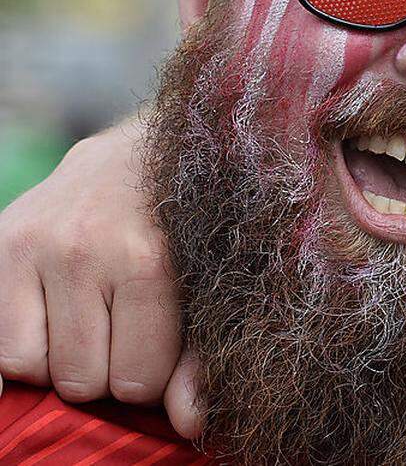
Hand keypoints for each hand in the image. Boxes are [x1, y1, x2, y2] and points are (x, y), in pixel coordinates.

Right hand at [0, 118, 199, 435]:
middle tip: (125, 330)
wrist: (151, 150)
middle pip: (83, 380)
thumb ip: (201, 360)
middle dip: (108, 372)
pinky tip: (57, 314)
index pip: (137, 382)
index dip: (150, 378)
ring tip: (93, 321)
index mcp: (148, 261)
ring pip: (33, 368)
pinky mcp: (3, 240)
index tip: (158, 348)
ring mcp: (36, 243)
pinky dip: (26, 345)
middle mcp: (85, 249)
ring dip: (64, 360)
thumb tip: (189, 426)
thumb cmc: (192, 229)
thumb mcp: (214, 288)